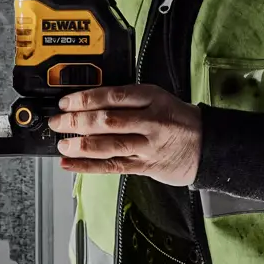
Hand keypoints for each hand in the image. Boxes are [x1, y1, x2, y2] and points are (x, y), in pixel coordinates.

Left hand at [50, 85, 202, 185]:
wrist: (207, 144)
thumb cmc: (178, 119)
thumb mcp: (158, 98)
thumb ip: (128, 99)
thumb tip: (89, 102)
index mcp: (152, 97)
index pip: (113, 96)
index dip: (85, 98)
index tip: (66, 102)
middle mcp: (150, 120)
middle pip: (108, 120)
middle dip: (77, 121)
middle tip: (57, 122)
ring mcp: (148, 145)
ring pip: (109, 145)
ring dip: (80, 145)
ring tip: (62, 144)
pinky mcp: (145, 166)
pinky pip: (113, 166)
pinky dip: (88, 166)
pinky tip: (71, 164)